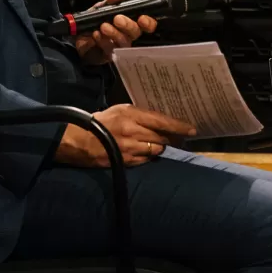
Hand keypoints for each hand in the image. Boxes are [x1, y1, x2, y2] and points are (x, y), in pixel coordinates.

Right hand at [53, 104, 194, 166]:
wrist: (79, 141)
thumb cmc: (100, 122)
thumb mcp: (119, 110)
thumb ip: (138, 114)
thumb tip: (158, 120)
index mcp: (131, 116)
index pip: (161, 121)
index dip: (179, 126)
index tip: (192, 129)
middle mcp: (132, 132)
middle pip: (162, 137)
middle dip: (172, 138)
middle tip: (181, 138)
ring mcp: (130, 149)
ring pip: (156, 150)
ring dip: (160, 147)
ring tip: (162, 144)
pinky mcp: (126, 162)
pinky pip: (146, 160)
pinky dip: (148, 156)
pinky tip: (147, 152)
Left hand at [73, 0, 156, 64]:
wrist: (77, 36)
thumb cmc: (93, 23)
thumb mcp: (100, 8)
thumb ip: (110, 1)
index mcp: (129, 24)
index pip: (146, 25)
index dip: (148, 22)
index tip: (142, 18)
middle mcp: (127, 36)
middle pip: (136, 33)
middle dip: (128, 25)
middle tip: (118, 19)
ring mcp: (119, 47)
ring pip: (124, 42)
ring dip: (114, 33)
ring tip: (103, 26)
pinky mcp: (109, 55)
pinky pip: (110, 50)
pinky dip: (103, 41)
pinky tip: (96, 34)